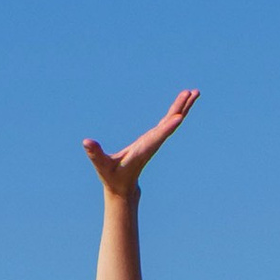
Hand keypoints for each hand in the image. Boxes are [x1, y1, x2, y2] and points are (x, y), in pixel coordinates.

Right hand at [84, 89, 199, 201]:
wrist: (123, 187)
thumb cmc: (112, 176)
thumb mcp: (102, 166)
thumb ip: (95, 154)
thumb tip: (86, 142)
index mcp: (142, 150)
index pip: (157, 138)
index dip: (167, 128)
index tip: (179, 117)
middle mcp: (152, 143)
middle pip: (169, 124)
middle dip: (180, 109)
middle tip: (192, 93)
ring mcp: (154, 140)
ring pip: (171, 121)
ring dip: (182, 106)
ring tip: (194, 92)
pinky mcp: (153, 137)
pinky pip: (167, 121)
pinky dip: (176, 110)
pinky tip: (183, 102)